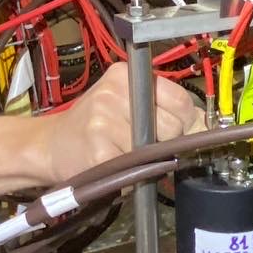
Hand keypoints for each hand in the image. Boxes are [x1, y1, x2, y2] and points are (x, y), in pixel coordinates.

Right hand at [38, 62, 203, 183]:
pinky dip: (130, 177)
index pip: (180, 99)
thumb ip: (160, 106)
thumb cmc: (92, 126)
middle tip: (144, 145)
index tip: (184, 132)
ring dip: (147, 162)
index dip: (188, 121)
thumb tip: (203, 125)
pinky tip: (114, 167)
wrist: (49, 146)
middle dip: (167, 142)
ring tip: (124, 154)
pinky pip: (134, 171)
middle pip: (172, 126)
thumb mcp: (123, 102)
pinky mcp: (99, 151)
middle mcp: (113, 92)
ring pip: (155, 151)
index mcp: (124, 75)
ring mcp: (104, 121)